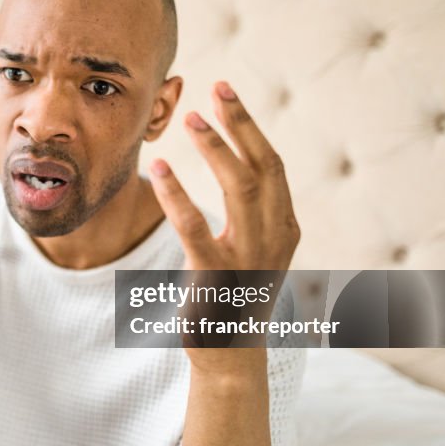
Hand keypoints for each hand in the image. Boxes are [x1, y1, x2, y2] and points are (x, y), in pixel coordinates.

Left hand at [149, 82, 299, 373]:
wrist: (231, 357)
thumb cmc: (236, 297)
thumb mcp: (256, 251)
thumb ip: (254, 213)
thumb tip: (239, 165)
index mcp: (284, 229)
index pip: (273, 165)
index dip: (250, 126)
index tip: (227, 93)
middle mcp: (274, 239)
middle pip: (263, 166)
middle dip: (240, 123)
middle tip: (216, 88)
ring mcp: (247, 258)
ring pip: (240, 188)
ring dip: (215, 149)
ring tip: (190, 119)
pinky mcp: (215, 276)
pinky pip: (194, 226)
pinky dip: (176, 194)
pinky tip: (159, 169)